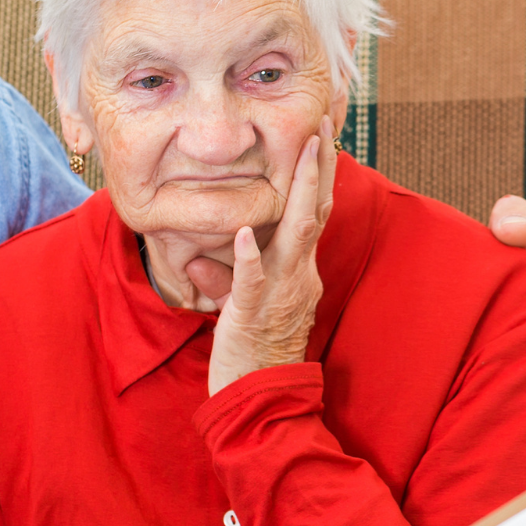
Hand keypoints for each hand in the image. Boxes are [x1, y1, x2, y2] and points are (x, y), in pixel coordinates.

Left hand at [208, 120, 337, 395]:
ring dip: (300, 191)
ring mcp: (280, 294)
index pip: (313, 215)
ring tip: (303, 152)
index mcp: (299, 273)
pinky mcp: (253, 315)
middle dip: (319, 166)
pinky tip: (244, 233)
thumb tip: (201, 261)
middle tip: (325, 123)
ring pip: (296, 235)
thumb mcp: (242, 310)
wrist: (263, 403)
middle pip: (315, 212)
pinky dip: (248, 257)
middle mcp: (298, 276)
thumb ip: (227, 281)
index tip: (321, 136)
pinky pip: (252, 283)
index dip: (318, 176)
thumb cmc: (253, 357)